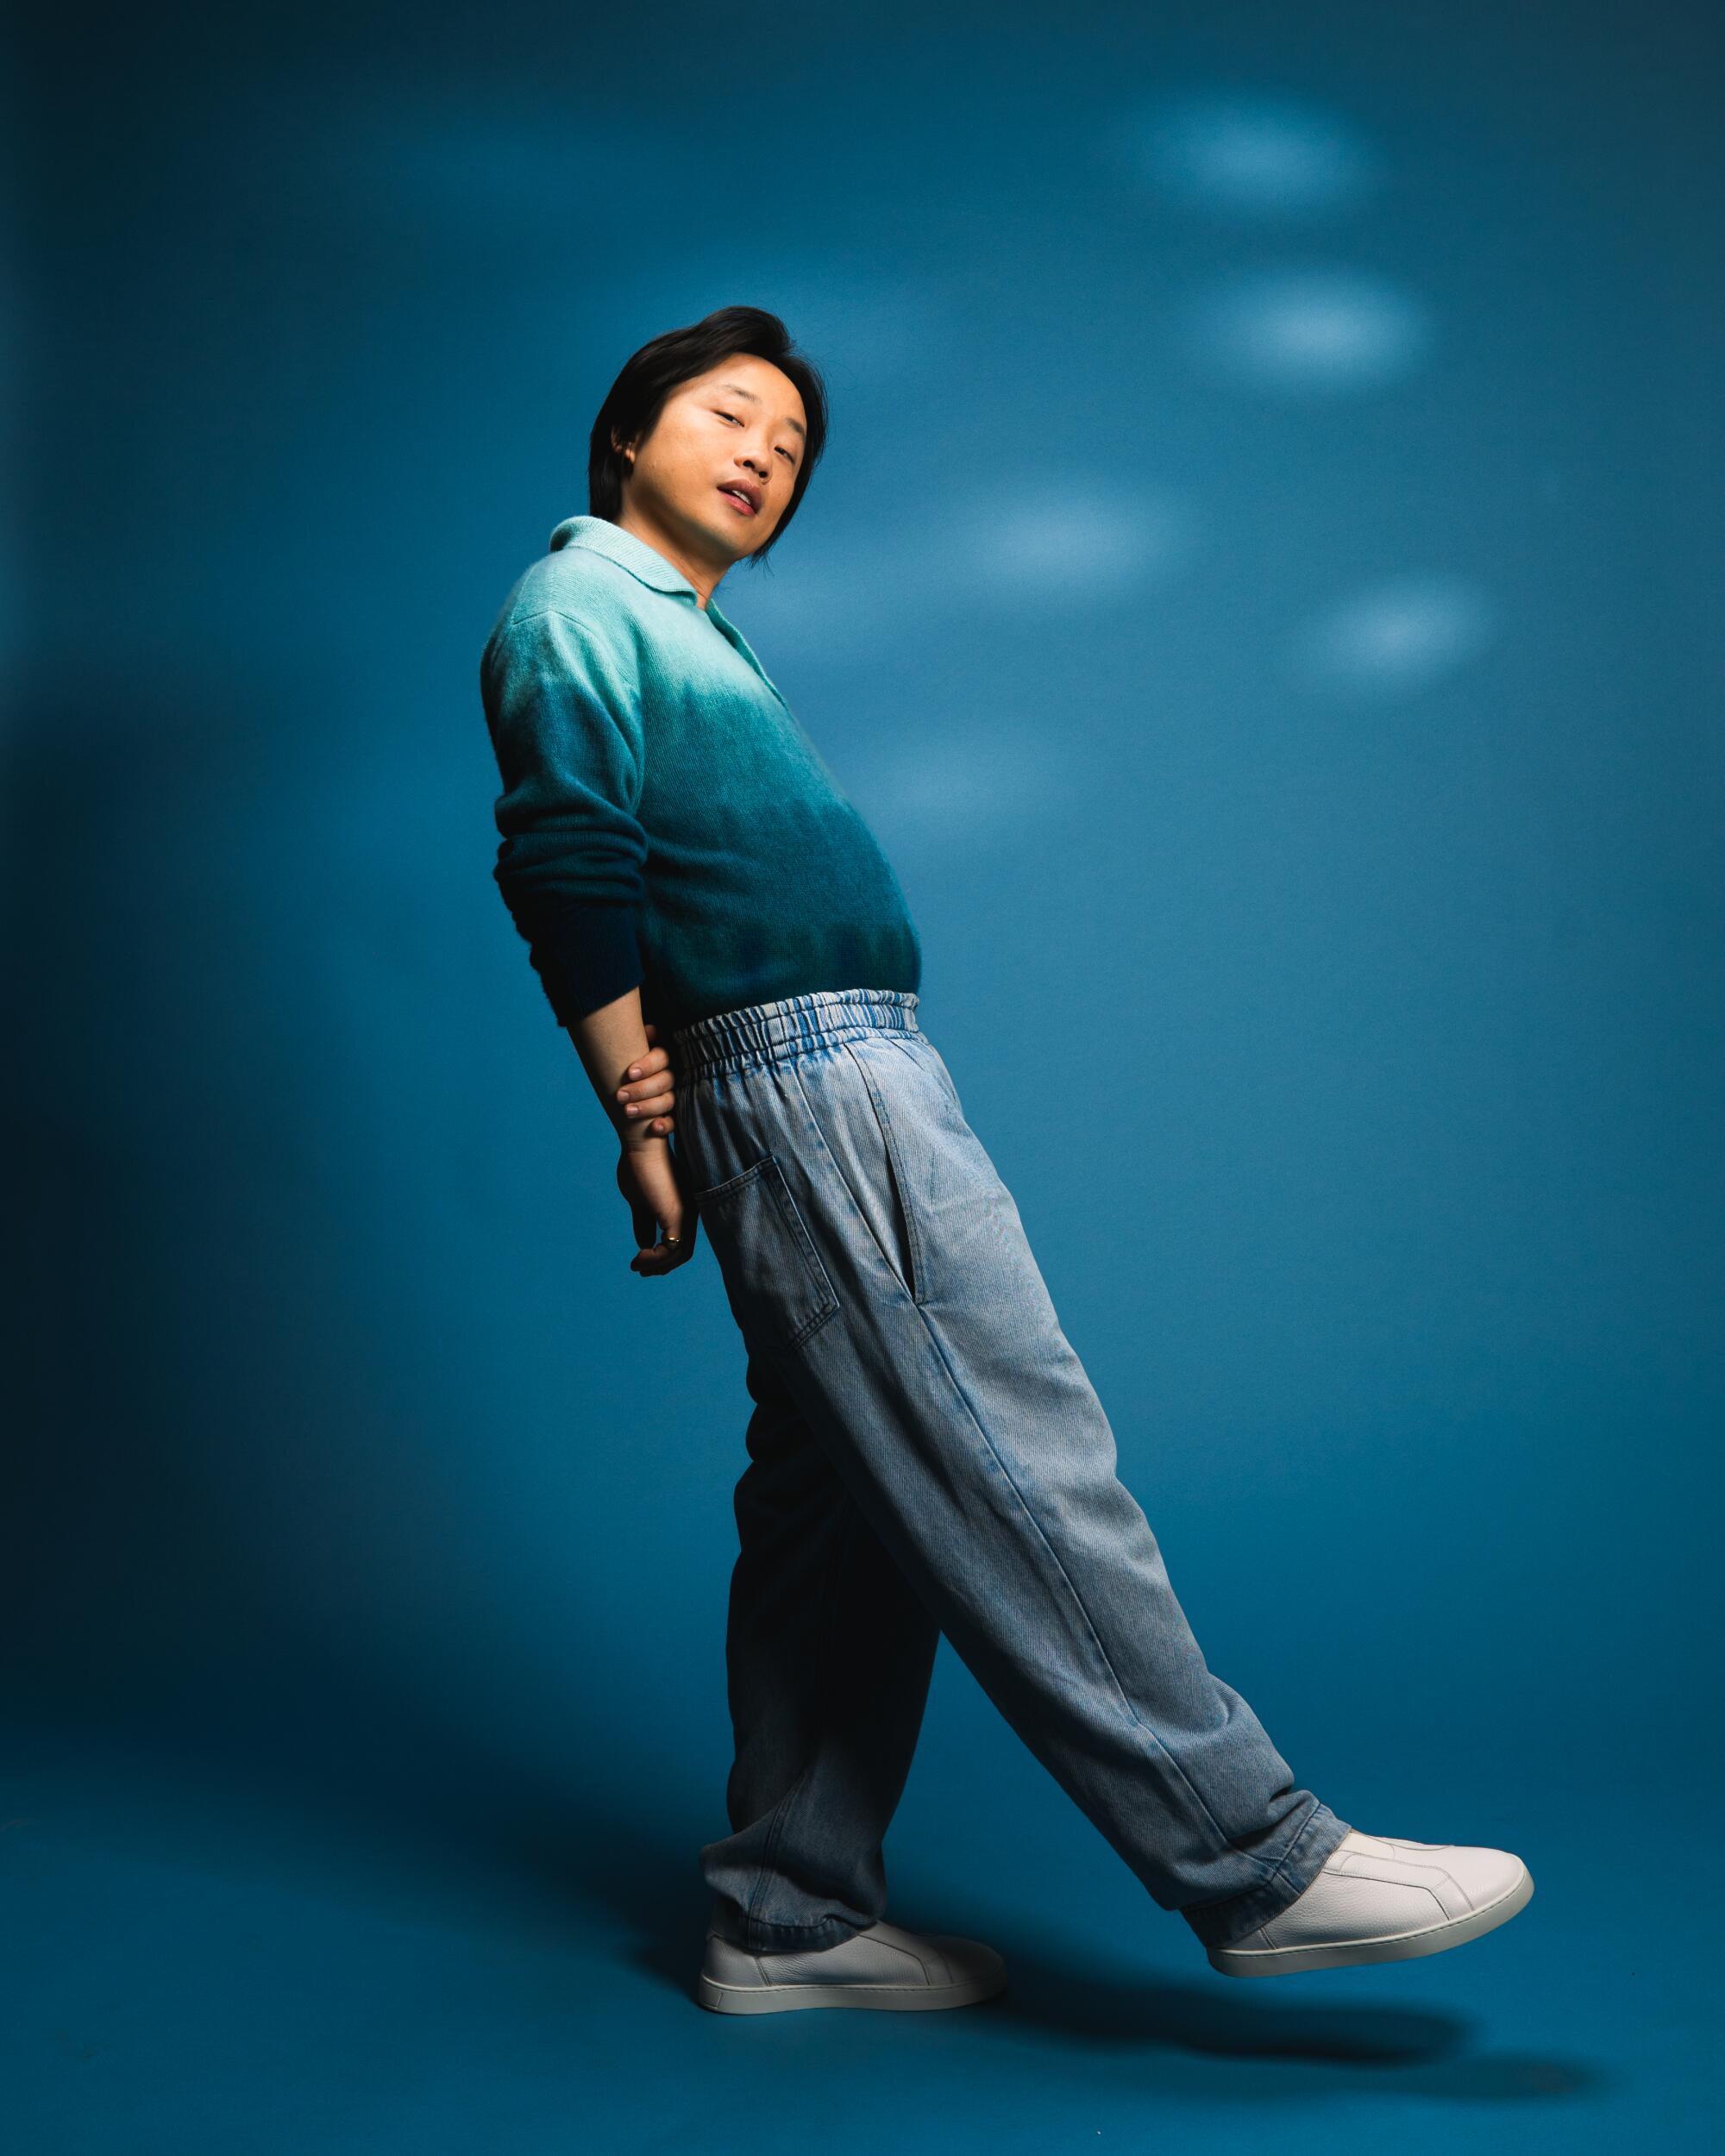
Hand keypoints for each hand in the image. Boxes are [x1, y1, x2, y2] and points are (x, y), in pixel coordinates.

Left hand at [614, 1022, 676, 1136]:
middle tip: (619, 1096)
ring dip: (649, 1107)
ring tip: (627, 1112)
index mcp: (661, 1057)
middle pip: (665, 1080)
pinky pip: (675, 1122)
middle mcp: (671, 1075)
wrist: (623, 1096)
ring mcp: (672, 1095)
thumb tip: (646, 1028)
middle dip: (641, 1089)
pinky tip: (654, 1128)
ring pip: (669, 1100)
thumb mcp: (625, 1052)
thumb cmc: (624, 1068)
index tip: (629, 1073)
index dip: (648, 1065)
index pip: (662, 1057)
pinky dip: (665, 1125)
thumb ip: (633, 1039)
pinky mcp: (672, 1115)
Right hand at [617, 1133, 697, 1275]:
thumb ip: (644, 1222)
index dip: (663, 1256)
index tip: (641, 1260)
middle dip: (662, 1266)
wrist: (641, 1142)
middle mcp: (691, 1211)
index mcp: (684, 1207)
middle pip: (683, 1251)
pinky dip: (655, 1257)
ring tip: (637, 1265)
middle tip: (641, 1270)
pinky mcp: (677, 1213)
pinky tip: (639, 1256)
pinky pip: (671, 1248)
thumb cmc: (639, 1164)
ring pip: (679, 1253)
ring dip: (657, 1264)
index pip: (681, 1241)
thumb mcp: (639, 1201)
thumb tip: (643, 1243)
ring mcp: (687, 1213)